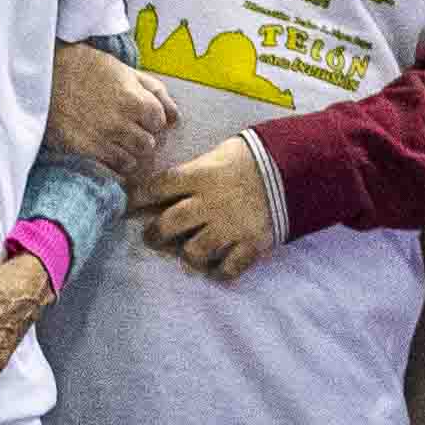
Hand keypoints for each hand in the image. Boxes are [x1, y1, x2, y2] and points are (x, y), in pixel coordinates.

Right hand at [50, 41, 176, 177]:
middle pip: (149, 144)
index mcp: (136, 99)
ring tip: (117, 141)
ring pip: (134, 159)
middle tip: (128, 130)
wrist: (45, 75)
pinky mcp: (86, 150)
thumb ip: (154, 90)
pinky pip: (113, 168)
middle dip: (142, 137)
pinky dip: (114, 163)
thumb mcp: (125, 70)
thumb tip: (175, 116)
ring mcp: (105, 138)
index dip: (151, 119)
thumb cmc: (86, 67)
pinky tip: (106, 151)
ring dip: (129, 152)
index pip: (161, 122)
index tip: (139, 116)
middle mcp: (123, 122)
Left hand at [137, 136, 286, 276]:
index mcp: (199, 175)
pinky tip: (216, 267)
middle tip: (153, 236)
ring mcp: (229, 227)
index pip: (155, 187)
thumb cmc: (256, 156)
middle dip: (154, 233)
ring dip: (186, 254)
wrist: (299, 168)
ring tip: (187, 252)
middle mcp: (208, 203)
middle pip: (167, 224)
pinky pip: (226, 269)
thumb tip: (170, 183)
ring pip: (192, 252)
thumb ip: (196, 169)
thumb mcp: (221, 152)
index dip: (135, 198)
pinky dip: (219, 272)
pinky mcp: (250, 244)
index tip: (125, 205)